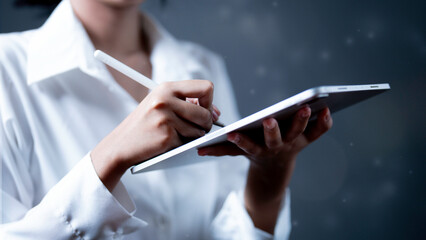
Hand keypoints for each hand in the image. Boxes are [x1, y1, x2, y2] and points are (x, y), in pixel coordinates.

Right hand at [91, 80, 214, 190]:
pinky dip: (183, 145)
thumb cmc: (145, 125)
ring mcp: (165, 118)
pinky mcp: (166, 136)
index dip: (209, 102)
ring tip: (177, 135)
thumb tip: (217, 112)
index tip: (203, 111)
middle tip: (196, 129)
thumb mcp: (163, 105)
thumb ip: (189, 105)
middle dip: (206, 124)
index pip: (206, 87)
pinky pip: (188, 142)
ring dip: (194, 136)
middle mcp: (165, 100)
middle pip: (206, 112)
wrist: (120, 145)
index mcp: (166, 88)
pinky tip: (168, 143)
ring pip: (200, 130)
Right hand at [198, 106, 332, 232]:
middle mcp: (276, 148)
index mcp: (257, 151)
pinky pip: (319, 132)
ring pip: (298, 134)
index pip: (247, 148)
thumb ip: (218, 150)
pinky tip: (326, 109)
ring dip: (301, 121)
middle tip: (268, 120)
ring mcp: (293, 144)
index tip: (232, 135)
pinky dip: (324, 123)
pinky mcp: (307, 140)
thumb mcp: (235, 153)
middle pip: (274, 140)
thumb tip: (197, 149)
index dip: (240, 142)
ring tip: (305, 107)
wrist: (274, 168)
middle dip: (271, 131)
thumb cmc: (253, 151)